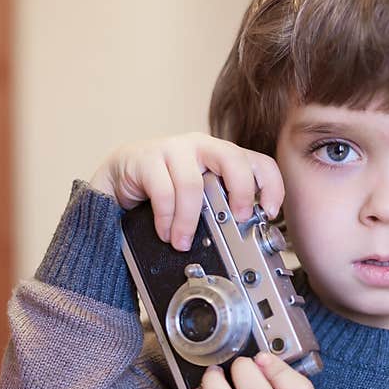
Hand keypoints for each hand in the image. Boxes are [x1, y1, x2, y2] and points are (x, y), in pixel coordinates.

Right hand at [89, 132, 283, 250]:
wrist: (117, 182)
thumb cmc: (163, 191)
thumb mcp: (201, 200)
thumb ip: (222, 209)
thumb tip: (247, 238)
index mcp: (221, 156)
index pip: (258, 161)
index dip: (271, 185)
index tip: (270, 212)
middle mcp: (201, 147)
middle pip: (233, 158)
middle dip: (241, 191)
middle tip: (237, 219)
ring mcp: (173, 149)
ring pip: (193, 183)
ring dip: (190, 220)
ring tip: (183, 242)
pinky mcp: (145, 158)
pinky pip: (163, 190)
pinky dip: (166, 218)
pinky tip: (164, 232)